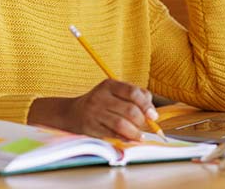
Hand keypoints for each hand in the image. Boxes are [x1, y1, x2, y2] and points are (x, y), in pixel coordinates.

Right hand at [28, 79, 157, 140]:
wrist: (71, 113)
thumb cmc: (101, 102)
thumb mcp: (115, 92)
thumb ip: (135, 97)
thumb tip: (152, 112)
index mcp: (109, 85)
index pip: (133, 93)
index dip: (146, 105)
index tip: (153, 115)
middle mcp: (101, 97)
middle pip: (129, 110)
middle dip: (142, 121)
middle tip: (145, 126)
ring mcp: (94, 112)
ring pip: (121, 124)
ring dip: (134, 132)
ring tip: (139, 136)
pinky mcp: (90, 127)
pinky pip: (111, 134)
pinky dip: (123, 138)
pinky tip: (129, 139)